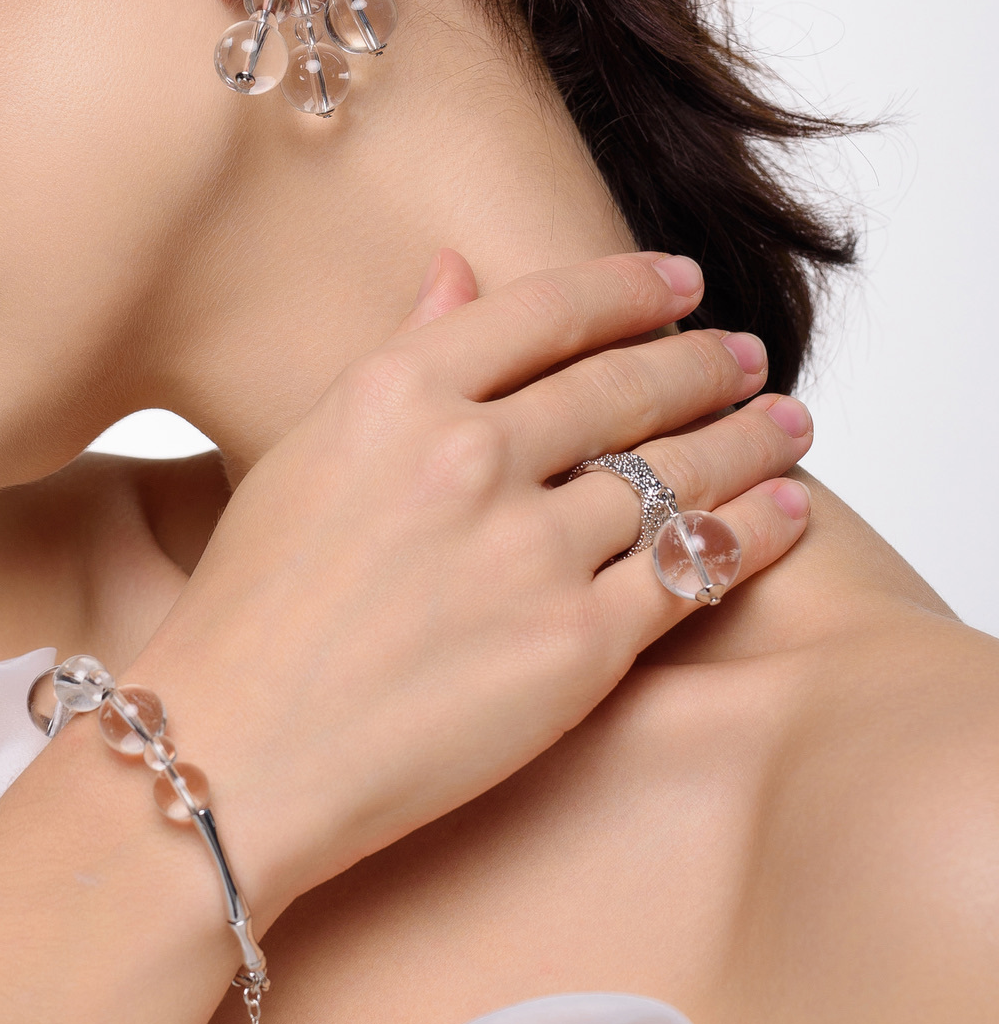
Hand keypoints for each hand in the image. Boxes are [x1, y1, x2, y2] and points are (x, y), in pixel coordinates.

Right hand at [132, 250, 811, 922]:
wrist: (237, 753)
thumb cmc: (254, 609)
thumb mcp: (309, 453)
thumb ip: (401, 358)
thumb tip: (459, 271)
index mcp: (396, 394)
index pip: (548, 309)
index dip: (632, 287)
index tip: (681, 283)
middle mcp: (469, 456)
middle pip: (627, 385)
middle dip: (704, 365)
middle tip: (745, 356)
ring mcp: (528, 552)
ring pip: (675, 473)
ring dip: (748, 441)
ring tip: (786, 425)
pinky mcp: (575, 647)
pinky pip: (689, 571)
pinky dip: (752, 535)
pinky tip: (784, 515)